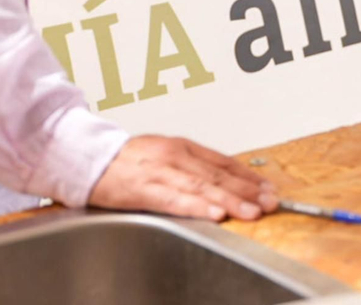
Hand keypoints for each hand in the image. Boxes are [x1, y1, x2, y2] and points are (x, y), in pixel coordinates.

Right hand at [88, 135, 277, 221]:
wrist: (90, 158)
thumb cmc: (128, 160)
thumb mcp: (165, 154)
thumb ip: (193, 166)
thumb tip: (226, 180)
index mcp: (182, 147)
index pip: (223, 162)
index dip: (248, 176)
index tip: (268, 188)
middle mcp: (175, 156)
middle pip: (217, 175)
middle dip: (247, 190)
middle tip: (270, 201)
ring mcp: (160, 171)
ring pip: (202, 187)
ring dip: (230, 200)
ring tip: (251, 211)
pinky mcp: (144, 188)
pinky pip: (175, 200)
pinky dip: (197, 207)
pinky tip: (215, 214)